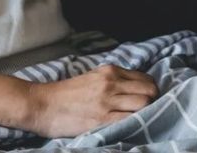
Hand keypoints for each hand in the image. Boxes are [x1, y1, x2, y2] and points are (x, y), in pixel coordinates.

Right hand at [25, 65, 158, 137]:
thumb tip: (133, 89)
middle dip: (154, 101)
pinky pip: (130, 119)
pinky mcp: (102, 118)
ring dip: (147, 112)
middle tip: (150, 111)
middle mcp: (111, 82)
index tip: (150, 99)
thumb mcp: (91, 78)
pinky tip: (132, 126)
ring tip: (141, 119)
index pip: (145, 78)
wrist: (42, 104)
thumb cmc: (65, 94)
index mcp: (110, 71)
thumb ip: (112, 80)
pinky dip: (136, 122)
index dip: (152, 90)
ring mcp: (107, 100)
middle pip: (149, 90)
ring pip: (144, 104)